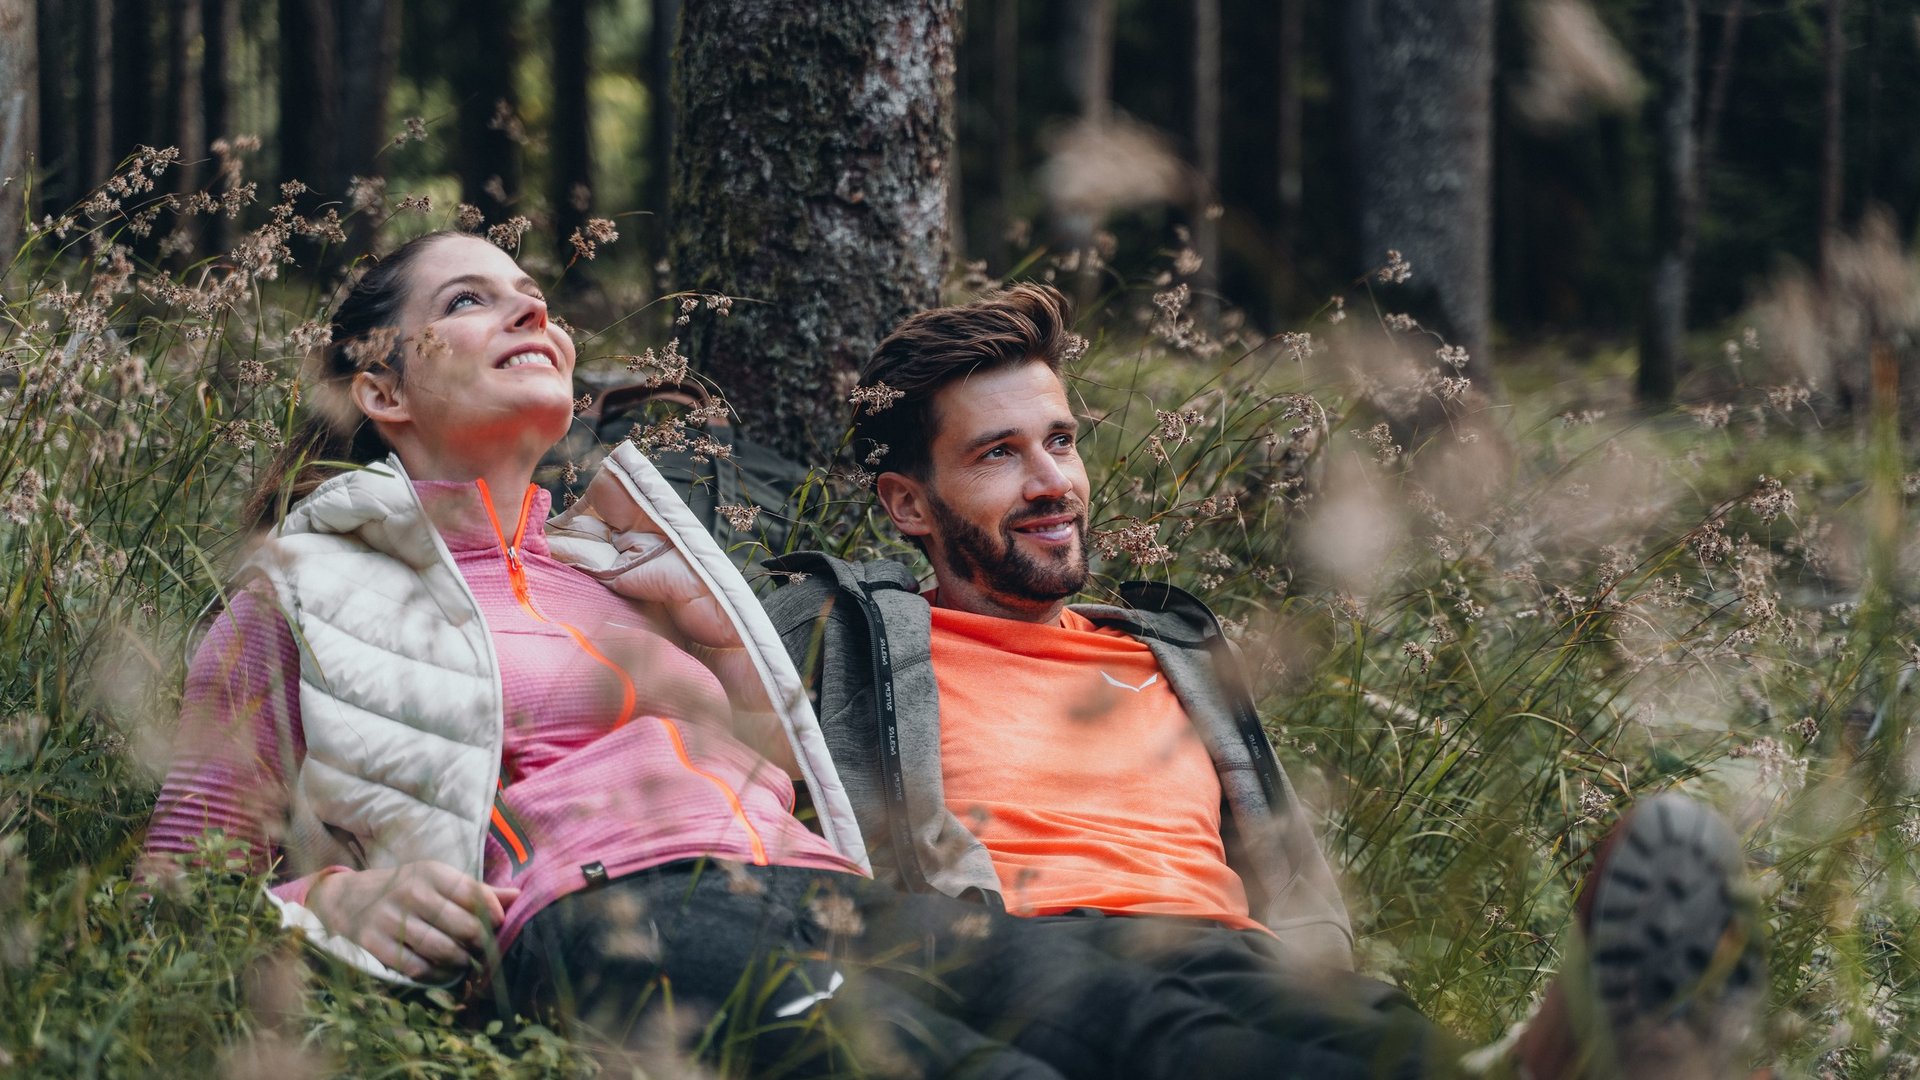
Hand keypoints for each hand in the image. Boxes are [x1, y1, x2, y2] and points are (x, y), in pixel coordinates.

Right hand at [304, 860, 519, 981]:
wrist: (346, 899)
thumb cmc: (404, 889)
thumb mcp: (437, 880)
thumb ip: (476, 890)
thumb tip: (519, 895)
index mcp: (431, 872)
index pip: (474, 894)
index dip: (493, 914)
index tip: (498, 926)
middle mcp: (412, 892)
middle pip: (462, 926)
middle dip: (480, 943)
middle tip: (484, 951)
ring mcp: (391, 918)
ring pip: (441, 949)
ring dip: (460, 961)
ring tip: (466, 962)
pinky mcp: (373, 942)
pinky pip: (415, 967)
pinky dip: (434, 975)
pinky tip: (441, 972)